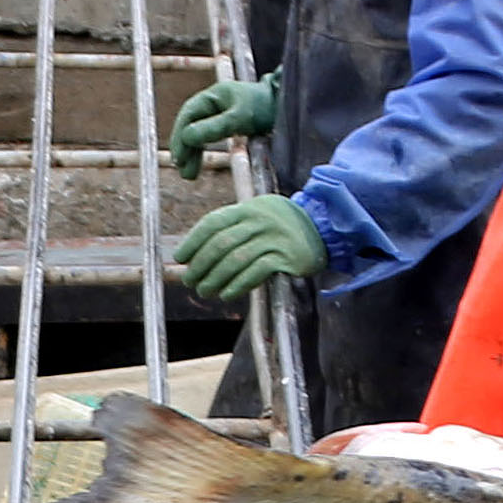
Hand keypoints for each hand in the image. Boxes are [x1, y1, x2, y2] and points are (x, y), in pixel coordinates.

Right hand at [169, 69, 277, 179]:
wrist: (285, 104)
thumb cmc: (263, 107)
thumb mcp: (238, 118)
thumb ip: (213, 127)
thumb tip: (188, 137)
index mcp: (211, 96)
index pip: (188, 116)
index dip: (180, 137)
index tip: (179, 158)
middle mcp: (212, 104)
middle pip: (190, 126)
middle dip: (185, 149)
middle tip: (182, 171)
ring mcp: (218, 113)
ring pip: (198, 134)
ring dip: (192, 154)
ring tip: (189, 175)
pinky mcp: (227, 124)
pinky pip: (208, 138)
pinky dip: (202, 151)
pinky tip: (198, 165)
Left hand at [174, 194, 325, 304]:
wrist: (322, 227)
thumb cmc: (281, 225)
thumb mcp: (257, 215)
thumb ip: (232, 229)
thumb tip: (196, 254)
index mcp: (247, 208)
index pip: (213, 223)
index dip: (193, 241)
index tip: (180, 258)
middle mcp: (259, 220)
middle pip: (221, 244)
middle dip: (201, 265)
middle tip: (190, 281)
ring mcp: (274, 238)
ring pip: (236, 260)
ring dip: (216, 279)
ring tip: (206, 291)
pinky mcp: (286, 257)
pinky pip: (256, 273)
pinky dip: (238, 285)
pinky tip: (227, 294)